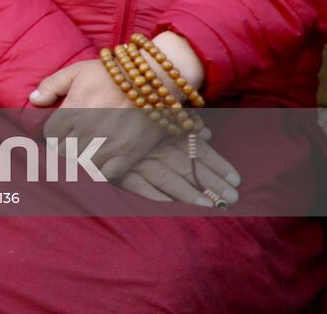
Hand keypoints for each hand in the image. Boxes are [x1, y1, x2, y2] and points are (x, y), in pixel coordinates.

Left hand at [30, 59, 162, 182]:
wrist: (153, 79)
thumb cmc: (112, 74)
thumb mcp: (77, 71)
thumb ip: (52, 85)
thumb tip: (34, 100)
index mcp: (73, 109)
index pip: (50, 134)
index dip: (54, 134)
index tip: (62, 131)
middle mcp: (87, 128)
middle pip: (64, 151)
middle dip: (67, 146)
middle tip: (76, 140)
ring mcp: (108, 143)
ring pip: (82, 163)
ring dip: (84, 157)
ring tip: (91, 148)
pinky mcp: (128, 153)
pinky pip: (107, 174)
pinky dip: (104, 170)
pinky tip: (106, 159)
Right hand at [118, 130, 240, 206]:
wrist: (90, 128)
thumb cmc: (126, 122)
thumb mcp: (154, 118)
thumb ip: (181, 125)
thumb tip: (207, 134)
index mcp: (164, 131)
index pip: (196, 148)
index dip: (218, 164)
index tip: (236, 180)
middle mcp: (152, 146)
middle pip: (187, 166)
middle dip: (211, 183)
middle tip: (232, 199)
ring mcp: (135, 159)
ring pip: (166, 178)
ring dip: (188, 193)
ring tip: (209, 207)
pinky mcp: (116, 171)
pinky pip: (137, 185)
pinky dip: (153, 196)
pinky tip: (170, 206)